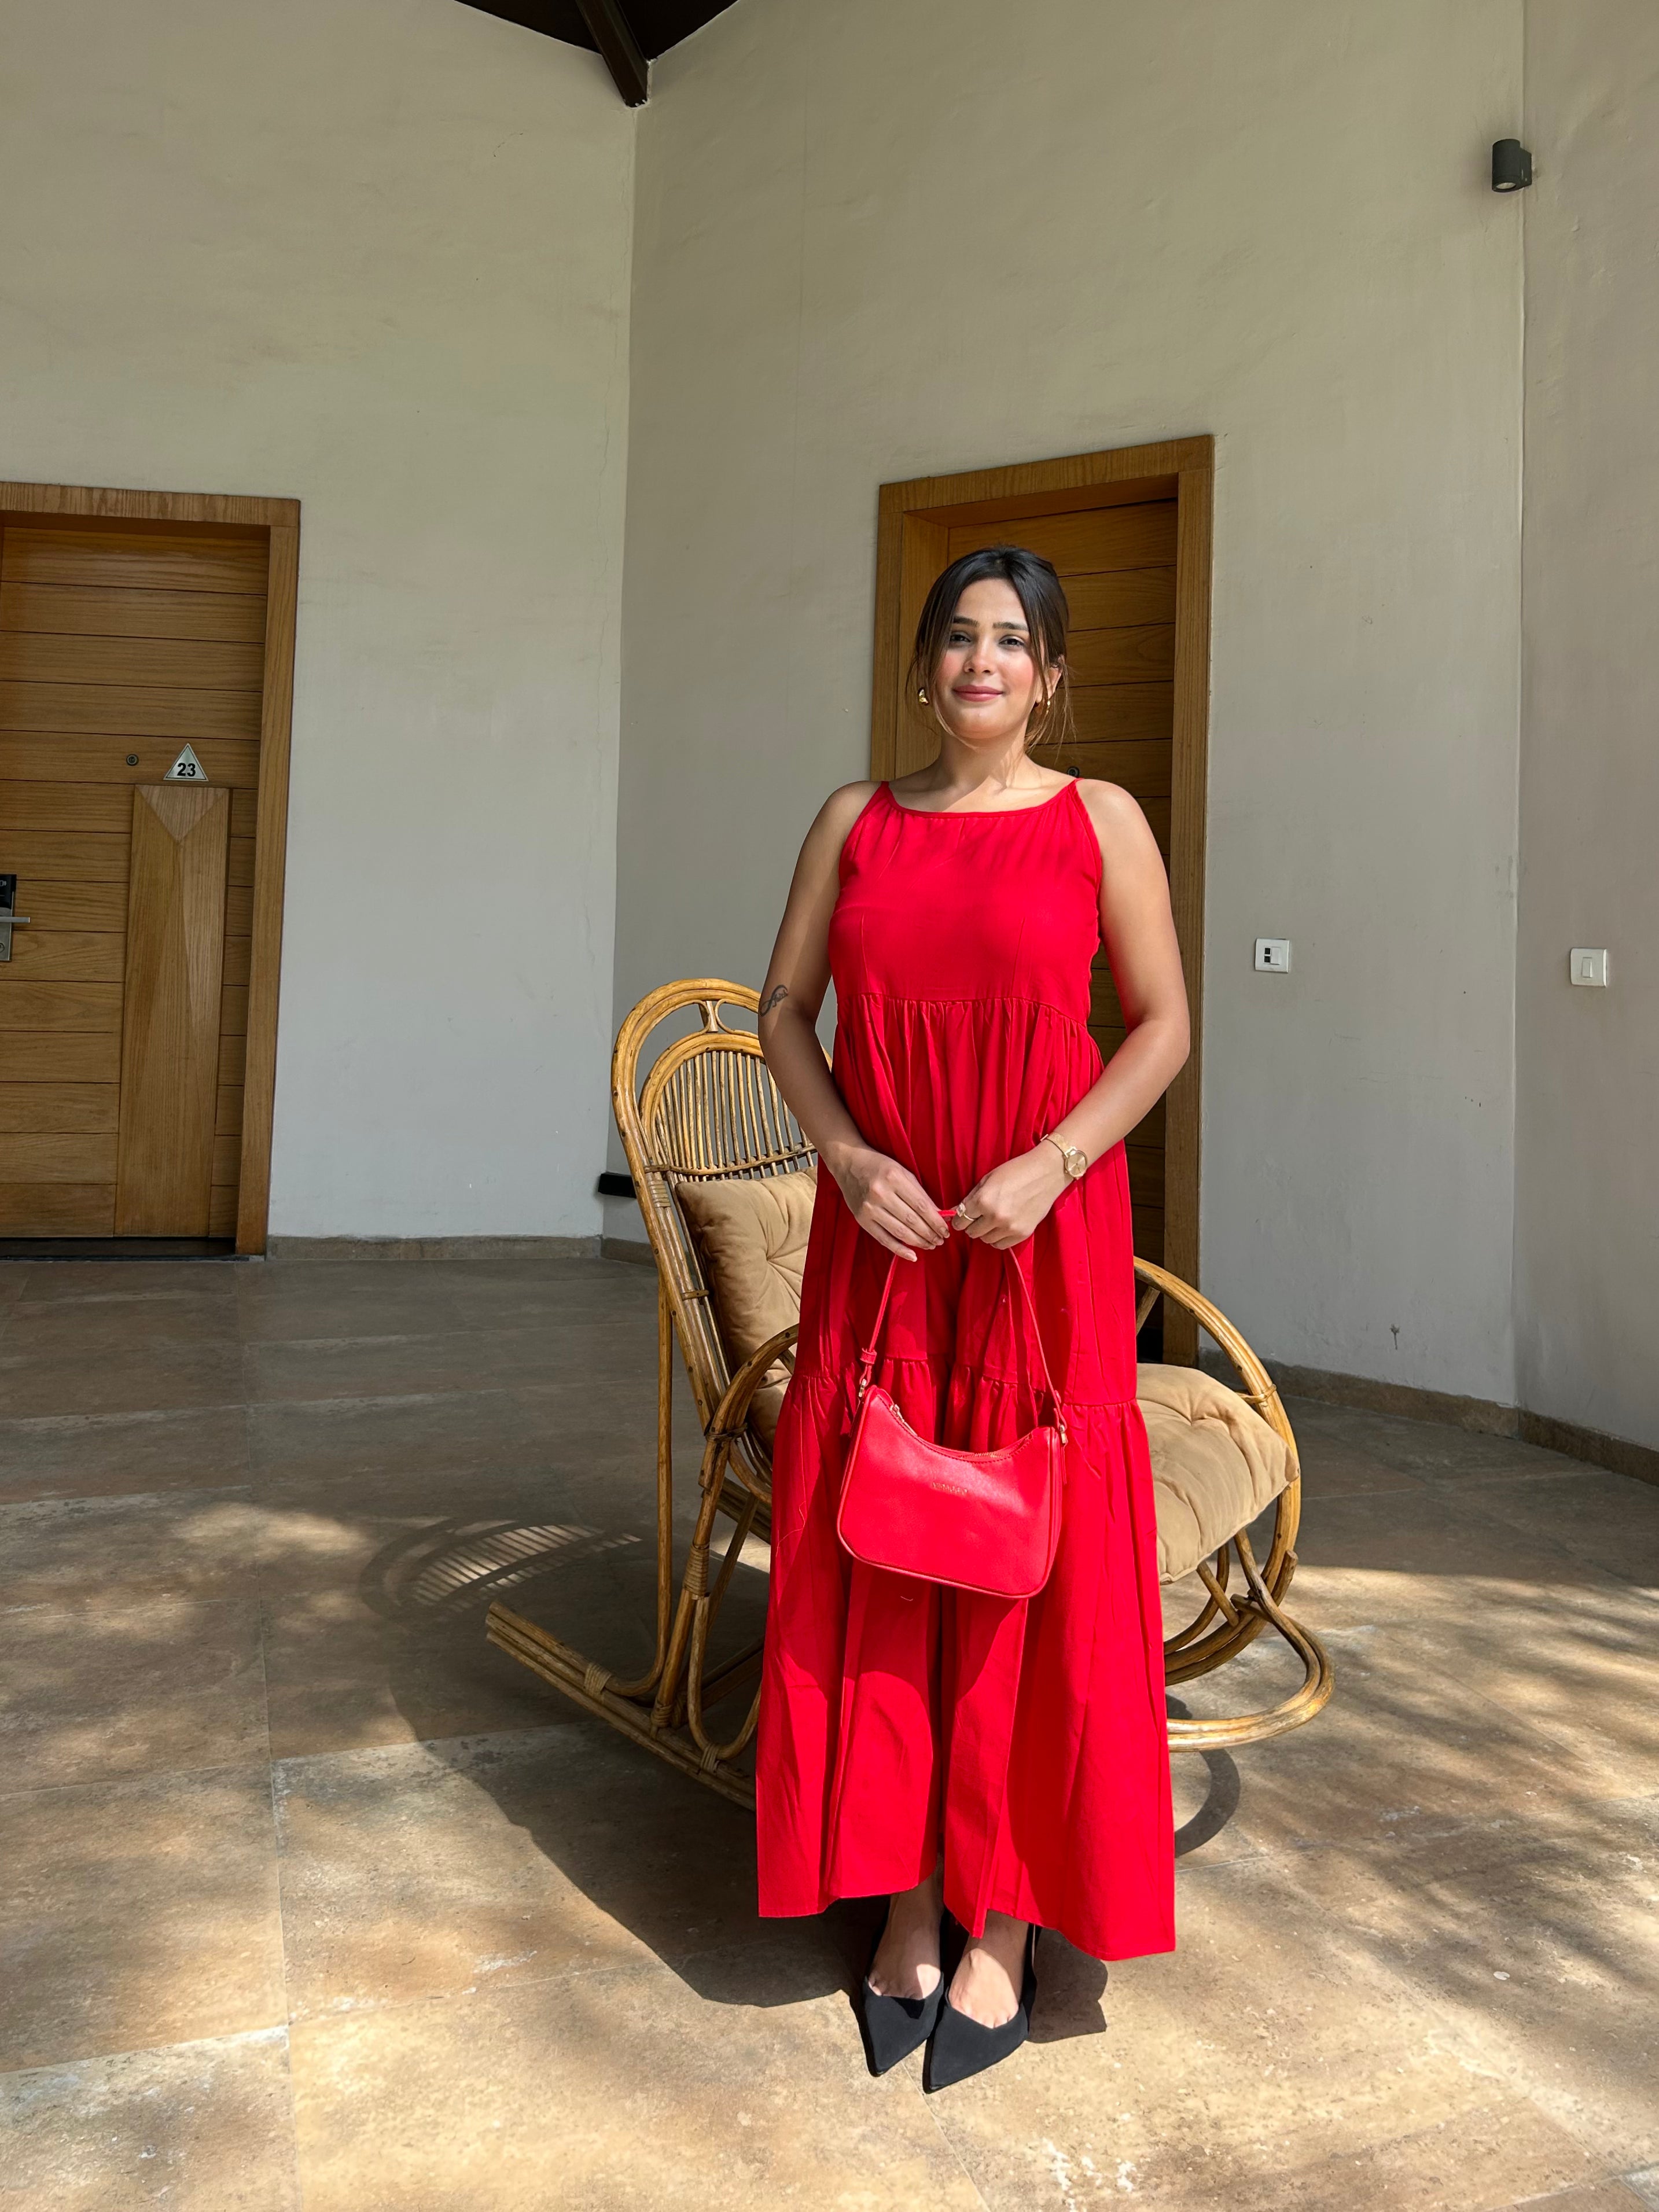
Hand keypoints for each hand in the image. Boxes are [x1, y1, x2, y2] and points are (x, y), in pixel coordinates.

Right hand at [828, 1145, 947, 1260]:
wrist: (848, 1163)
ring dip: (919, 1242)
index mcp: (894, 1178)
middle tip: (940, 1240)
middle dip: (930, 1233)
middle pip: (912, 1220)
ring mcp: (869, 1208)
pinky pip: (883, 1239)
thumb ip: (920, 1193)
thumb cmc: (880, 1166)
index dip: (936, 1221)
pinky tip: (913, 1256)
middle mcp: (880, 1193)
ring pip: (900, 1232)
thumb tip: (939, 1215)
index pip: (921, 1205)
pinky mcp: (861, 1219)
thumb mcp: (902, 1172)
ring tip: (930, 1245)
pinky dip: (899, 1250)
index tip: (946, 1230)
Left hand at [952, 1146, 1068, 1248]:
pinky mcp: (1023, 1233)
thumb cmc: (1015, 1171)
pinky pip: (1001, 1245)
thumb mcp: (988, 1179)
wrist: (1046, 1172)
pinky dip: (998, 1238)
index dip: (959, 1219)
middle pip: (972, 1232)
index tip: (961, 1218)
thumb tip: (954, 1212)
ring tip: (993, 1220)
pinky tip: (1002, 1227)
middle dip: (971, 1225)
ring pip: (985, 1240)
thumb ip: (970, 1198)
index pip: (960, 1220)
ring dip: (985, 1232)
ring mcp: (1010, 1227)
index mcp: (983, 1200)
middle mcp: (995, 1216)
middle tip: (978, 1217)